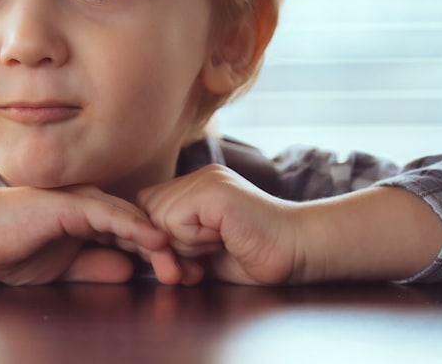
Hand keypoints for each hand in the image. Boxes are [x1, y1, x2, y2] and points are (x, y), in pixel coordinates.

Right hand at [0, 185, 181, 284]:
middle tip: (192, 276)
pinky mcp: (72, 204)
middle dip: (168, 252)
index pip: (134, 239)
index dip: (159, 257)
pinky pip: (110, 215)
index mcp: (92, 223)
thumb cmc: (13, 248)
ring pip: (132, 220)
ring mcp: (84, 202)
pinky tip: (154, 239)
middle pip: (140, 228)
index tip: (182, 278)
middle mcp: (93, 208)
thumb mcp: (63, 269)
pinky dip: (134, 227)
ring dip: (158, 243)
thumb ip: (95, 268)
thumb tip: (129, 272)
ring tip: (180, 264)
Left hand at [137, 164, 301, 284]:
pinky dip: (191, 241)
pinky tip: (221, 239)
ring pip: (157, 217)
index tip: (183, 263)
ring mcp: (205, 180)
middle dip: (165, 246)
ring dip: (182, 245)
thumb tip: (144, 252)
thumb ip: (174, 247)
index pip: (146, 209)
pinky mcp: (212, 191)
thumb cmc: (254, 255)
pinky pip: (173, 220)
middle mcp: (197, 178)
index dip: (155, 240)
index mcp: (193, 189)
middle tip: (202, 256)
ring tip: (216, 245)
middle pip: (146, 212)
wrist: (297, 251)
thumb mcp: (202, 252)